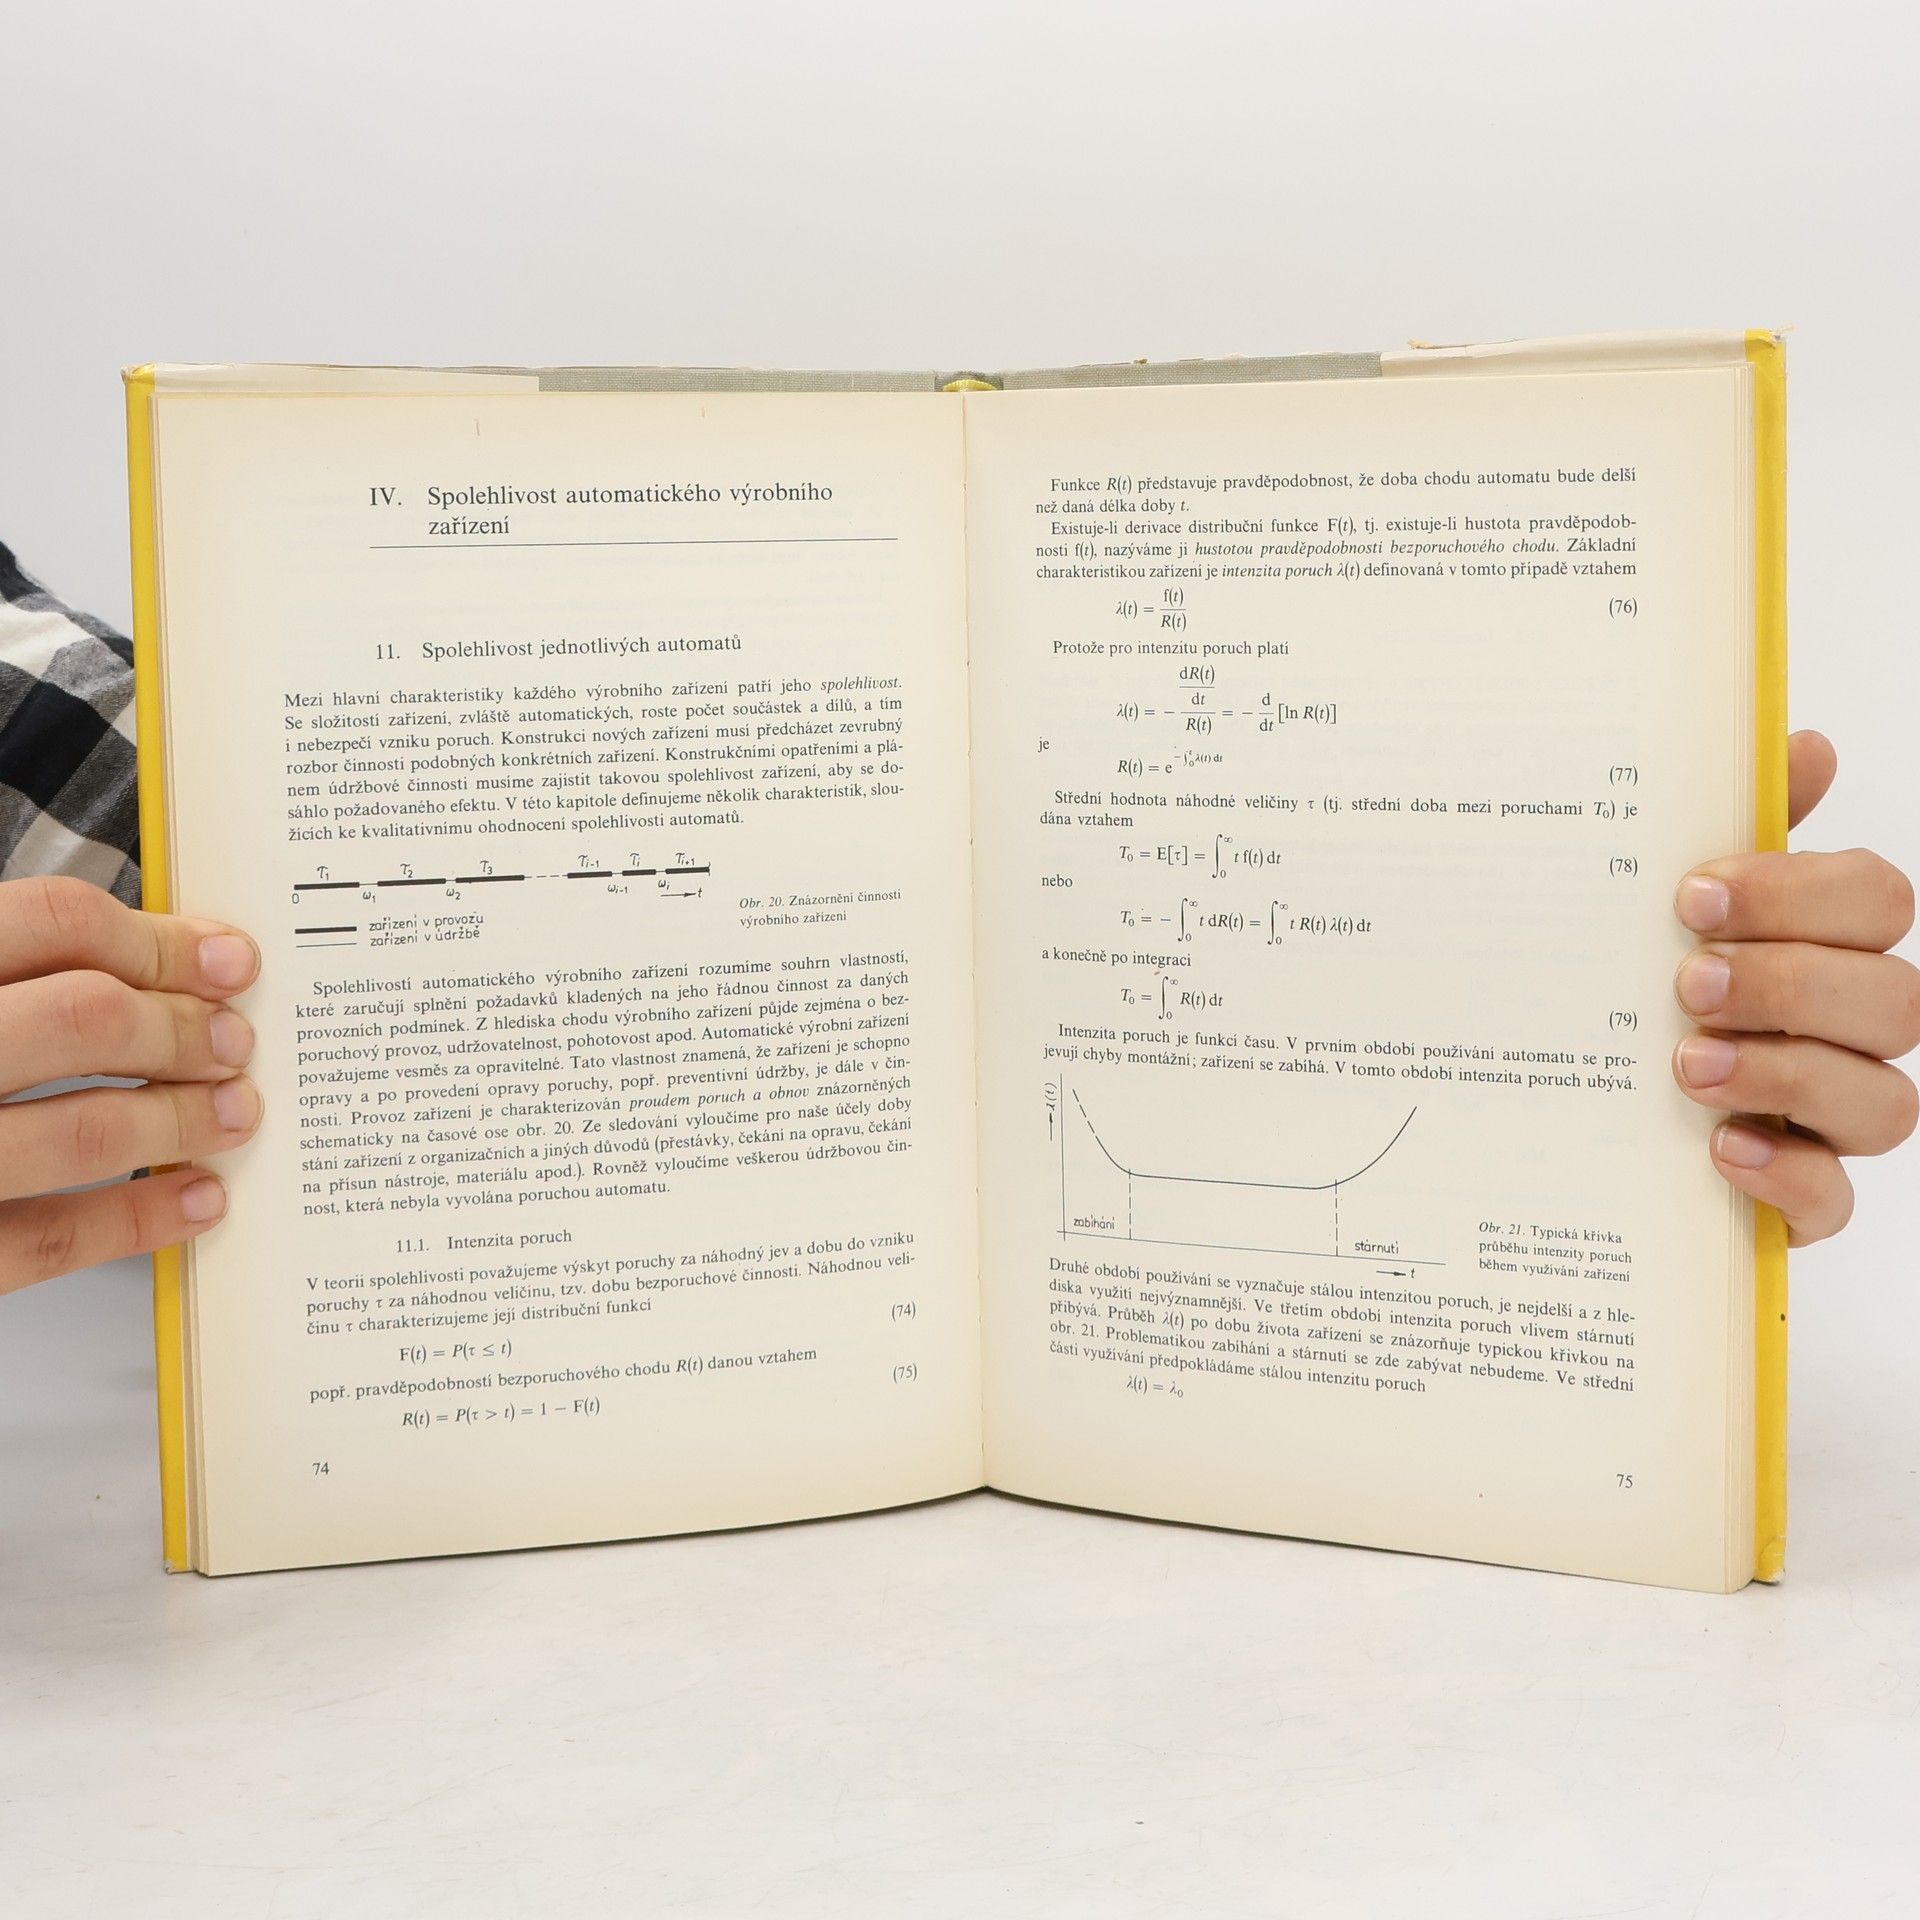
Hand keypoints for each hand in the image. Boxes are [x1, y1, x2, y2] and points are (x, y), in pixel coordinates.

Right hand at [0, 876, 260, 1291]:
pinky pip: (46, 1239)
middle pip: (84, 1019)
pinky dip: (137, 1221)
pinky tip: (193, 1201)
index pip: (52, 920)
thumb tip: (165, 960)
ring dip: (180, 1122)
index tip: (228, 961)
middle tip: (237, 1043)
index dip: (159, 940)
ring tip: (235, 1115)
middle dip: (183, 1030)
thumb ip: (9, 968)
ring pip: (80, 1132)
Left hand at [1671, 731, 1918, 1244]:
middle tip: (1687, 984)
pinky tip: (1720, 1146)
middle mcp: (1845, 1031)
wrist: (1554, 1103)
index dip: (1799, 894)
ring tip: (1686, 1065)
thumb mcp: (1656, 907)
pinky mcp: (1797, 1199)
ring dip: (1788, 1075)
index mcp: (1823, 945)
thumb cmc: (1629, 985)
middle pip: (1895, 999)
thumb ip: (1730, 828)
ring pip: (1883, 1102)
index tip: (1692, 898)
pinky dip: (1788, 1174)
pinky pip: (1835, 1200)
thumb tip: (1804, 744)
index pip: (1875, 901)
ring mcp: (1828, 1120)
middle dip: (1790, 984)